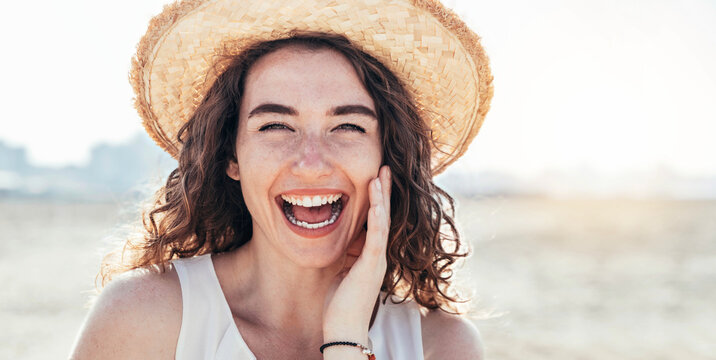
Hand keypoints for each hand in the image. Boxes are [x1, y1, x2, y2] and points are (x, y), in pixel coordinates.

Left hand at [323, 165, 391, 342]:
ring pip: (382, 221)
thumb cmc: (340, 305)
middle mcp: (378, 256)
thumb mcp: (340, 271)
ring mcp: (377, 260)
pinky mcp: (371, 265)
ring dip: (382, 197)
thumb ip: (344, 254)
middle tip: (384, 168)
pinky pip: (377, 235)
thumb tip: (341, 238)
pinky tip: (376, 198)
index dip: (377, 201)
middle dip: (384, 192)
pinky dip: (377, 215)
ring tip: (380, 175)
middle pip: (383, 217)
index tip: (375, 179)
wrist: (343, 329)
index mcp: (370, 257)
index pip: (376, 222)